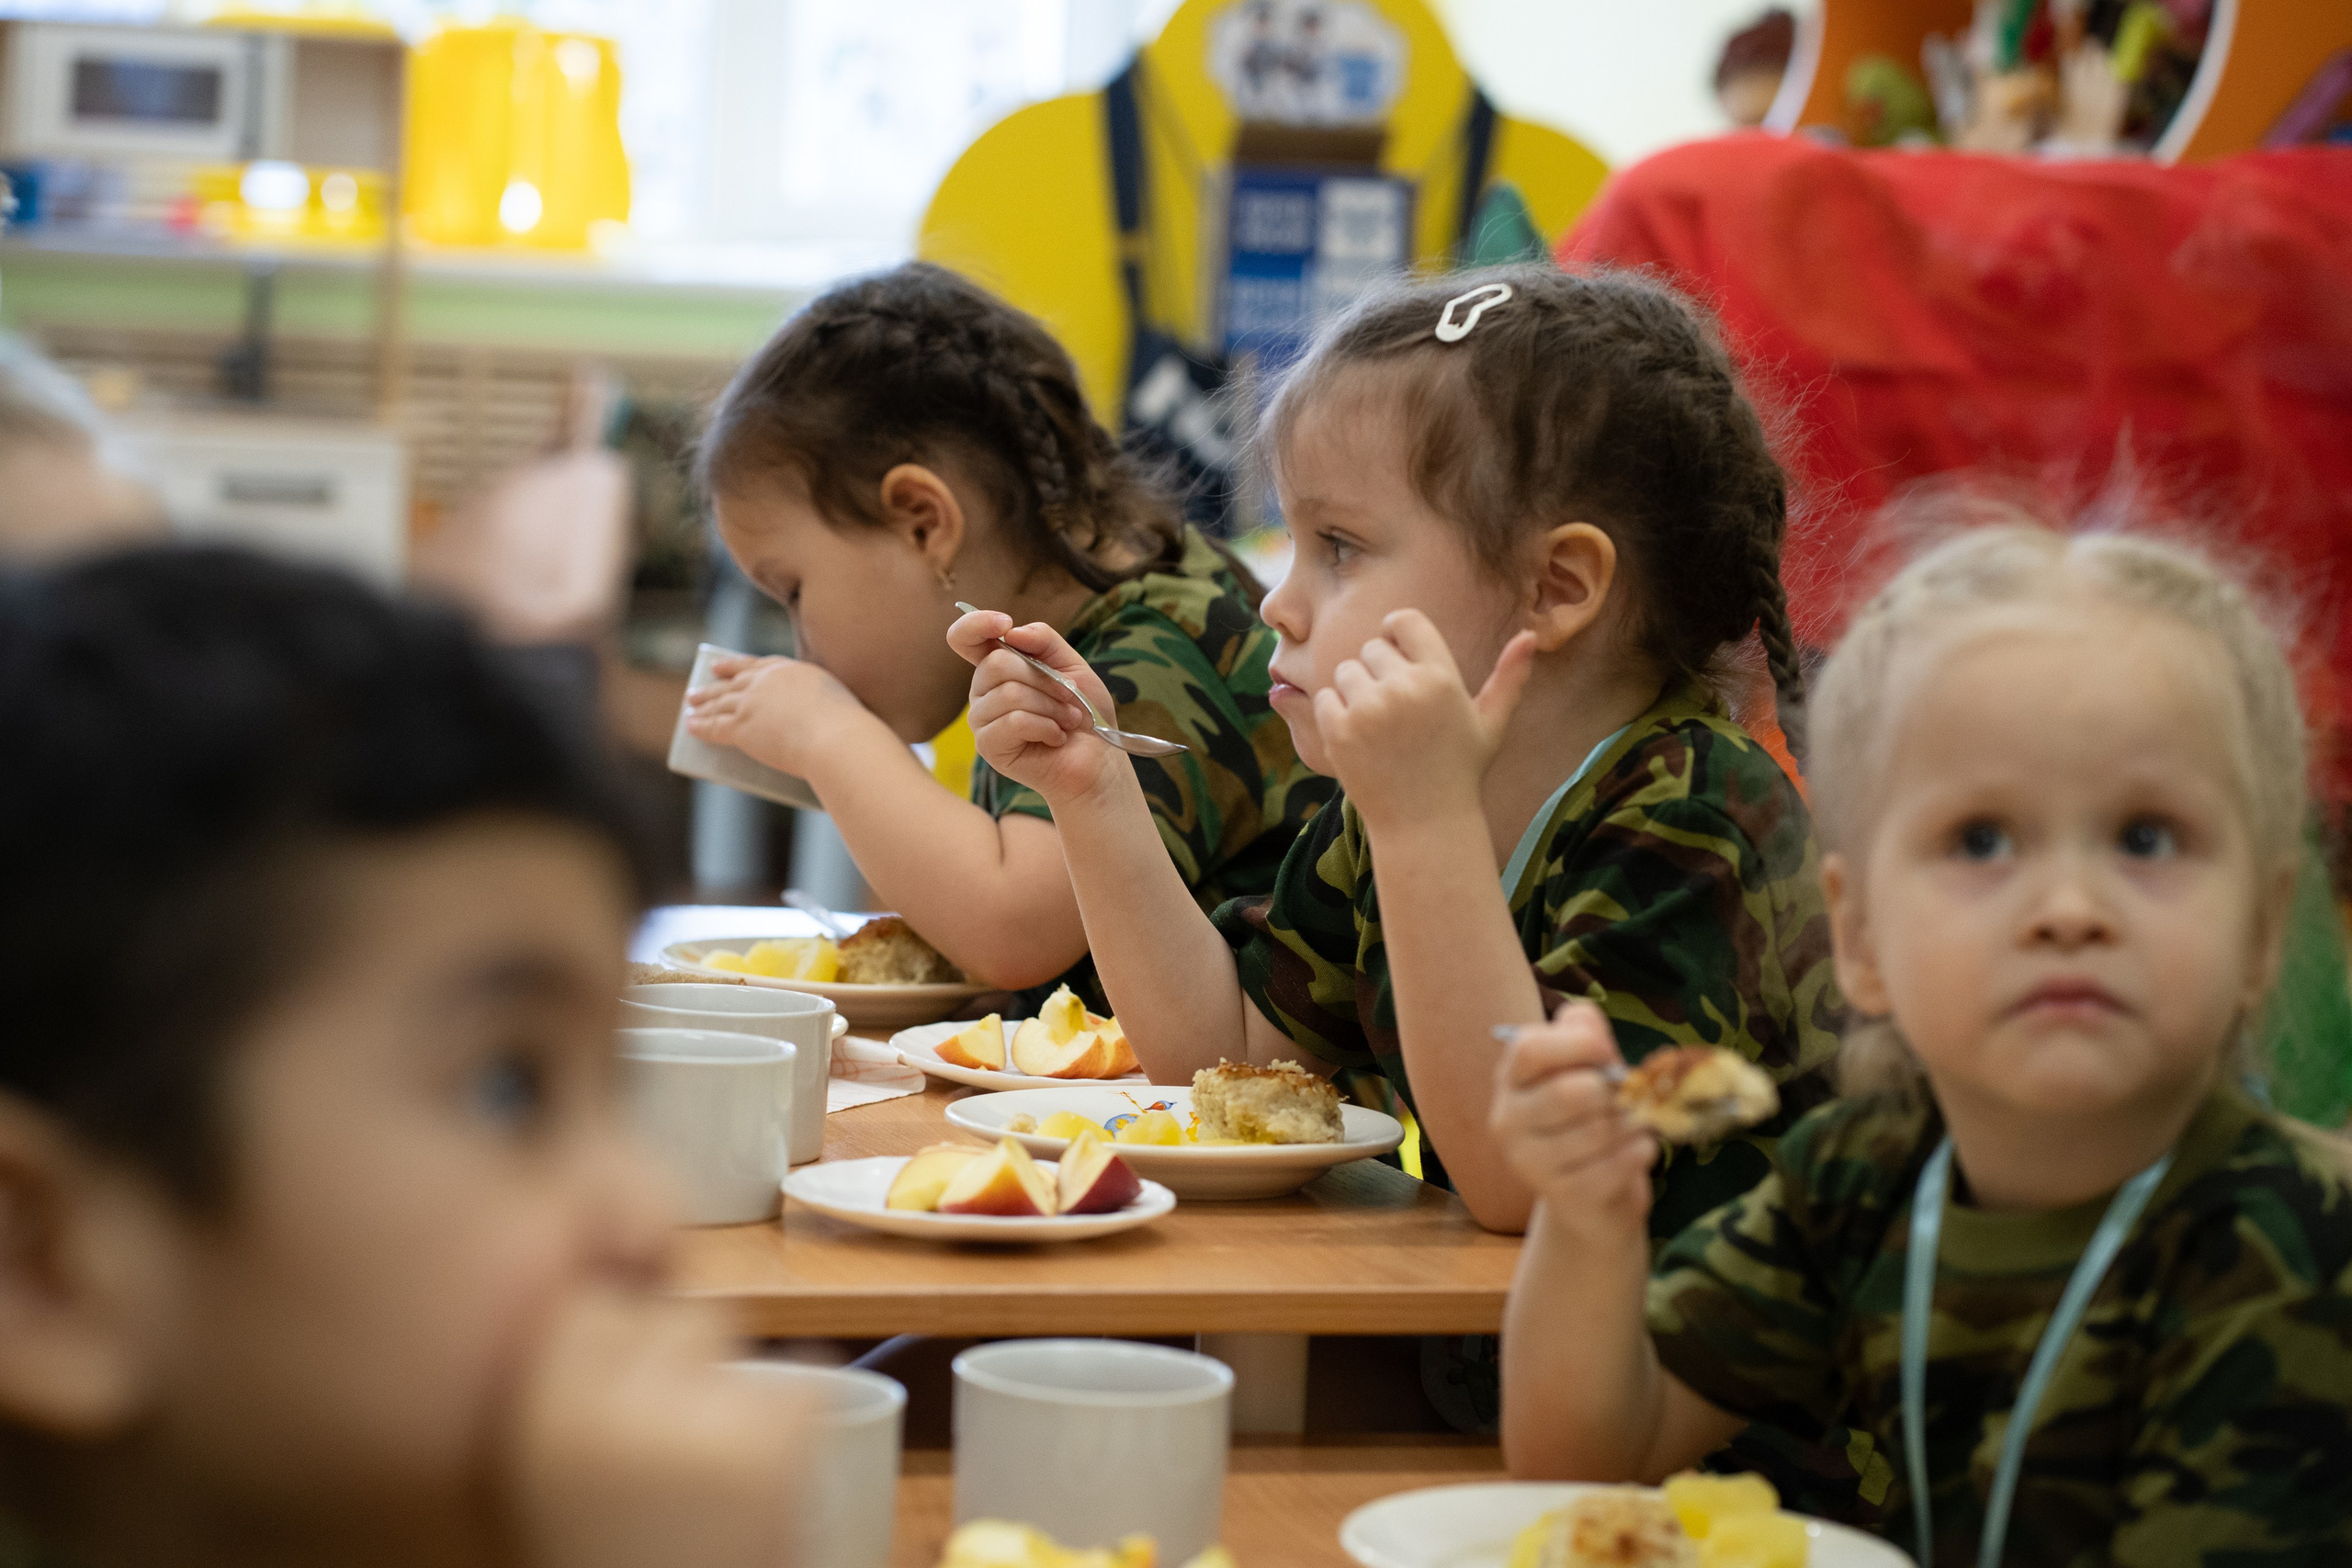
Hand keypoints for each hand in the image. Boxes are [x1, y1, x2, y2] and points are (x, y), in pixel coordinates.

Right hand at [504, 1290, 809, 1567]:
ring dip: (732, 1389)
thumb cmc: (618, 1553)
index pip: (593, 1299)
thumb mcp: (553, 1475)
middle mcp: (608, 1404)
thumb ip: (574, 1385)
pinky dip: (793, 1419)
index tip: (626, 1392)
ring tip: (713, 1478)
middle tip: (674, 1454)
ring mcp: (696, 1417)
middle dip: (680, 1364)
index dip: (617, 1337)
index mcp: (539, 1415)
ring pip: (734, 1336)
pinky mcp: (774, 1439)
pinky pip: (803, 1378)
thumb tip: (630, 1269)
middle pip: (668, 1311)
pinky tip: (761, 1480)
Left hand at [684, 654, 873, 779]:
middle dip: (714, 685)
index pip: (758, 665)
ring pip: (720, 702)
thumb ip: (817, 701)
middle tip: (698, 688)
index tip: (723, 667)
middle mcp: (767, 681)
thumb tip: (814, 716)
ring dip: (702, 704)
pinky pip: (714, 725)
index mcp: (791, 670)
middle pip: (734, 681)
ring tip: (691, 705)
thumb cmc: (846, 727)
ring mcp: (752, 703)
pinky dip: (700, 726)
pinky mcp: (742, 727)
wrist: (836, 739)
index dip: (737, 666)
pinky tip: (690, 725)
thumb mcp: (834, 700)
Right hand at [948, 608, 1124, 806]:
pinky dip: (1046, 728)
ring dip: (1051, 707)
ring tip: (1066, 722)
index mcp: (998, 666)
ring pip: (1010, 693)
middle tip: (1069, 699)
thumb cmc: (1084, 713)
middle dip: (1045, 680)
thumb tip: (1012, 632)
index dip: (976, 624)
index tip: (1004, 623)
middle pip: (997, 663)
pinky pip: (1015, 722)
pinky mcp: (989, 746)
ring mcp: (982, 719)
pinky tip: (1055, 738)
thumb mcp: (1071, 665)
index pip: (965, 638)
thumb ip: (1044, 639)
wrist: (1097, 759)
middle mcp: (983, 691)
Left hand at [1312, 611, 1534, 828]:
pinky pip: (1324, 698)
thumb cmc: (1459, 771)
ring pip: (1346, 671)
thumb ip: (1510, 677)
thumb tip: (1529, 634)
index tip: (1396, 653)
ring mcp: (1368, 709)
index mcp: (1441, 678)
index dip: (1395, 631)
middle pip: (1371, 648)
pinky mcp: (1339, 731)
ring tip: (1378, 726)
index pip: (1403, 620)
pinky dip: (1334, 714)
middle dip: (1378, 672)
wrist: (1424, 824)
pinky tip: (1359, 738)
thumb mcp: (1491, 724)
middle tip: (1395, 710)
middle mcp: (1404, 688)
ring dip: (1355, 692)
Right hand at [1490, 1001, 1654, 1245]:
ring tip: (1635, 1123)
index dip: (1577, 1043)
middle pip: (1567, 1092)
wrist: (1594, 1196)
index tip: (1605, 1050)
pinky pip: (1613, 1167)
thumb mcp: (1587, 1067)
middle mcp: (1508, 1120)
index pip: (1529, 1049)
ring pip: (1596, 1131)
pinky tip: (1638, 1149)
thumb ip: (1585, 1034)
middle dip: (1612, 1091)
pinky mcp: (1560, 1196)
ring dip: (1632, 1123)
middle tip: (1625, 1096)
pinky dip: (1639, 1152)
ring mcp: (1529, 1163)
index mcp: (1511, 1079)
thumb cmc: (1592, 1117)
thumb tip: (1590, 1030)